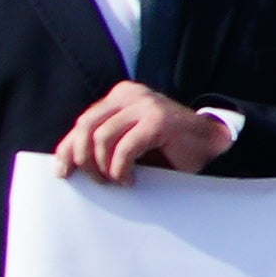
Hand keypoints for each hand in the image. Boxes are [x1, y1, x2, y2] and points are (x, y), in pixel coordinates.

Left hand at [47, 81, 236, 185]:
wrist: (212, 147)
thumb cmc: (168, 150)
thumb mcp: (127, 142)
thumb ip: (103, 143)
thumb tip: (66, 162)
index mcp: (120, 97)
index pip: (83, 123)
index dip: (67, 150)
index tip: (63, 173)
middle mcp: (131, 94)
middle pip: (86, 127)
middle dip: (84, 159)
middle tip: (97, 181)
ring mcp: (147, 105)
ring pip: (102, 137)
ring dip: (104, 166)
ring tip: (115, 181)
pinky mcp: (159, 120)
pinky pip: (125, 148)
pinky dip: (121, 169)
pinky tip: (130, 180)